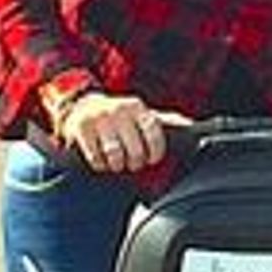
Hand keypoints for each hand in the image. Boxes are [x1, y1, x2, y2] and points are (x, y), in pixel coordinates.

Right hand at [58, 89, 174, 173]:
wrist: (82, 107)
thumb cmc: (119, 117)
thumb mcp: (141, 114)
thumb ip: (166, 121)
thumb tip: (190, 126)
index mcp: (138, 108)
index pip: (154, 132)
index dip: (155, 151)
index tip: (153, 158)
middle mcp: (120, 111)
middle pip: (134, 149)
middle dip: (135, 162)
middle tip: (133, 162)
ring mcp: (100, 119)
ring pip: (115, 155)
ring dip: (117, 165)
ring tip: (118, 162)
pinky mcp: (82, 129)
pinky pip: (95, 157)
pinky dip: (100, 164)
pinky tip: (102, 160)